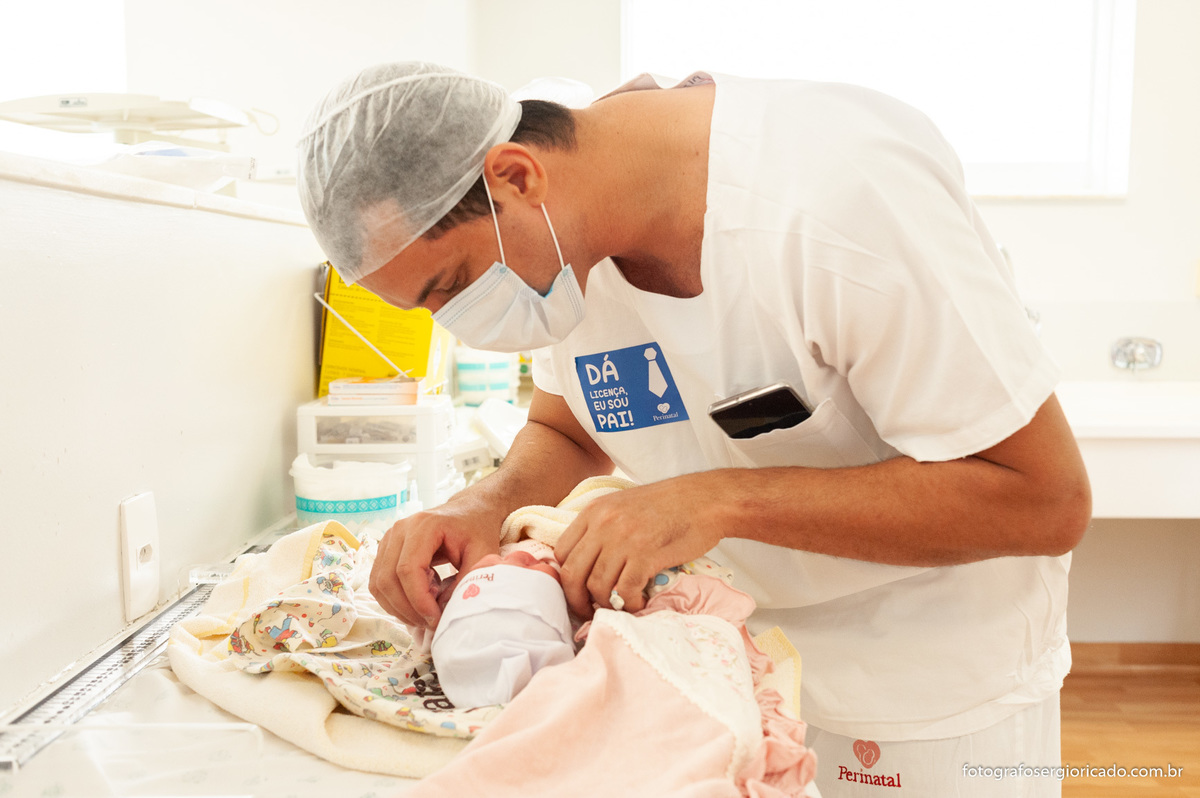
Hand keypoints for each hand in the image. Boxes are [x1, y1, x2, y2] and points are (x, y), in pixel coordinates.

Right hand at [369, 498, 502, 628]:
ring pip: (379, 584)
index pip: (408, 569)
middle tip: (431, 623)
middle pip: (388, 579)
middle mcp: (399, 530)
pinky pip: (379, 583)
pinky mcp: (385, 551)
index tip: (436, 618)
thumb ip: (467, 581)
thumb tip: (444, 611)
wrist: (468, 512)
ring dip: (399, 608)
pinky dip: (394, 601)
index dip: (419, 600)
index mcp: (423, 525)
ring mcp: (388, 539)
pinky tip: (417, 603)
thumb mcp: (483, 553)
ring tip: (425, 614)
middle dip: (408, 609)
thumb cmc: (477, 531)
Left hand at [554, 473, 726, 616]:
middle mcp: (603, 524)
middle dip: (576, 600)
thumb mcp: (623, 505)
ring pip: (597, 586)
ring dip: (606, 604)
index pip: (561, 552)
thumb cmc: (668, 505)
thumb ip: (601, 527)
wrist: (704, 500)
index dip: (565, 578)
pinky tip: (639, 602)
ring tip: (620, 606)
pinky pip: (624, 591)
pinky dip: (629, 604)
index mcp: (594, 511)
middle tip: (588, 611)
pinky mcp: (645, 555)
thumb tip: (587, 561)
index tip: (577, 590)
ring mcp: (623, 539)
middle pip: (572, 573)